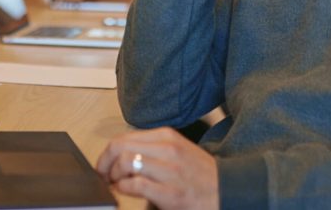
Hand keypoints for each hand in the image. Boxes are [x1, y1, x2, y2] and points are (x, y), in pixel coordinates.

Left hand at [96, 127, 218, 209]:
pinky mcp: (170, 194)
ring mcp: (170, 171)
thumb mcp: (176, 151)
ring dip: (113, 176)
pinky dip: (123, 189)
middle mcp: (168, 149)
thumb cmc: (200, 174)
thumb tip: (119, 156)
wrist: (227, 191)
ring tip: (116, 184)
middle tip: (103, 175)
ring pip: (125, 162)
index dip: (107, 153)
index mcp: (167, 136)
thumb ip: (151, 149)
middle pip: (120, 146)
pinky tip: (125, 192)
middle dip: (104, 163)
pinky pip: (135, 185)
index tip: (103, 164)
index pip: (124, 137)